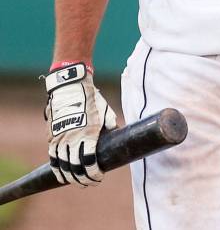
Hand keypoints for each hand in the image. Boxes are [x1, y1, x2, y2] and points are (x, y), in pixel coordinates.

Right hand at [44, 63, 117, 185]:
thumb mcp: (105, 112)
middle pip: (74, 167)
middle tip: (90, 183)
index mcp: (88, 133)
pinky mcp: (51, 137)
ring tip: (77, 182)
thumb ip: (110, 126)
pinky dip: (56, 168)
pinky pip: (52, 157)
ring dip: (69, 177)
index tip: (99, 177)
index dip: (93, 173)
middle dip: (83, 178)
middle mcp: (72, 138)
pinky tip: (62, 175)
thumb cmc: (92, 100)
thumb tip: (117, 136)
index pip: (89, 161)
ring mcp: (60, 138)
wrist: (70, 88)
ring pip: (61, 165)